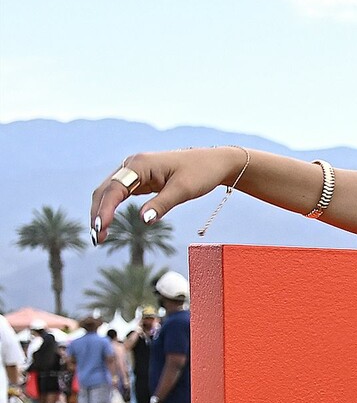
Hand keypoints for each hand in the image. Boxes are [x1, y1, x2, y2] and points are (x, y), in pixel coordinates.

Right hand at [89, 145, 241, 245]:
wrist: (213, 162)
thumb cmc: (200, 173)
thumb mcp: (183, 190)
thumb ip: (162, 205)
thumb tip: (143, 220)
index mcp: (139, 164)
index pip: (114, 189)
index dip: (105, 210)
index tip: (101, 228)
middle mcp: (132, 165)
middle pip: (105, 190)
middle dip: (98, 213)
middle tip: (97, 239)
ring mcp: (134, 171)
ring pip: (109, 192)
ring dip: (101, 212)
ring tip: (99, 237)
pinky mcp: (140, 179)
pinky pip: (119, 194)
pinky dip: (111, 208)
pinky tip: (108, 224)